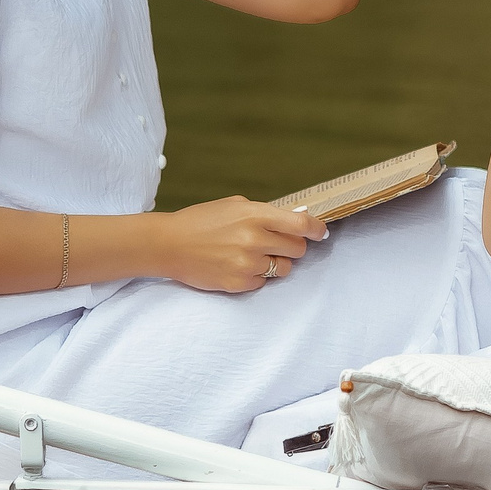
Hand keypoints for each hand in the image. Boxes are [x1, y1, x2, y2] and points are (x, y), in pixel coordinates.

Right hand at [158, 196, 325, 292]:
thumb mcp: (234, 205)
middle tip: (277, 243)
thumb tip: (296, 220)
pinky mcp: (239, 283)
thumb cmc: (201, 221)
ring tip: (252, 255)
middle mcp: (254, 239)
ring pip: (283, 268)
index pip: (300, 224)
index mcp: (254, 214)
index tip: (321, 232)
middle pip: (297, 248)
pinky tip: (237, 265)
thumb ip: (265, 212)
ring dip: (275, 262)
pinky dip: (256, 275)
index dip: (317, 229)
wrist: (169, 244)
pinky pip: (264, 282)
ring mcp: (247, 264)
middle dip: (291, 246)